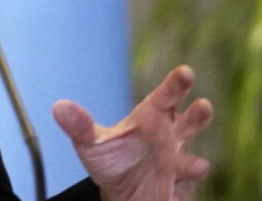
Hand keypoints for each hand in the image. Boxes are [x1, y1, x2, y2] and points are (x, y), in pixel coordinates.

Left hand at [52, 65, 211, 200]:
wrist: (121, 193)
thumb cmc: (112, 159)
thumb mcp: (92, 143)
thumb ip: (79, 125)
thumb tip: (58, 107)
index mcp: (152, 117)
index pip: (167, 96)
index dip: (177, 84)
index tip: (186, 73)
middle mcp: (170, 137)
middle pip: (190, 121)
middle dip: (199, 114)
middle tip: (203, 105)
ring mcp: (177, 164)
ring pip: (193, 161)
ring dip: (195, 164)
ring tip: (196, 166)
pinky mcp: (177, 189)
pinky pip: (183, 191)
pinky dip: (181, 192)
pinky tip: (174, 190)